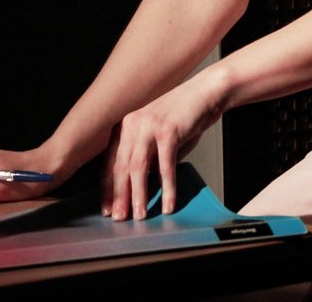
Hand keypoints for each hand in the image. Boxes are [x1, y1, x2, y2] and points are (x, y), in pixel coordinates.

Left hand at [102, 74, 223, 220]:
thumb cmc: (183, 117)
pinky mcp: (169, 131)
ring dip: (139, 195)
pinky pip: (166, 166)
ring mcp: (150, 126)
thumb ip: (147, 158)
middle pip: (121, 167)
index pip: (111, 163)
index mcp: (126, 126)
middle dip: (119, 196)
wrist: (205, 93)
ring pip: (139, 168)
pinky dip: (168, 188)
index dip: (108, 188)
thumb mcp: (157, 137)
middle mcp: (133, 124)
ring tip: (140, 215)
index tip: (106, 208)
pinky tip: (169, 203)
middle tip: (119, 218)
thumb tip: (140, 189)